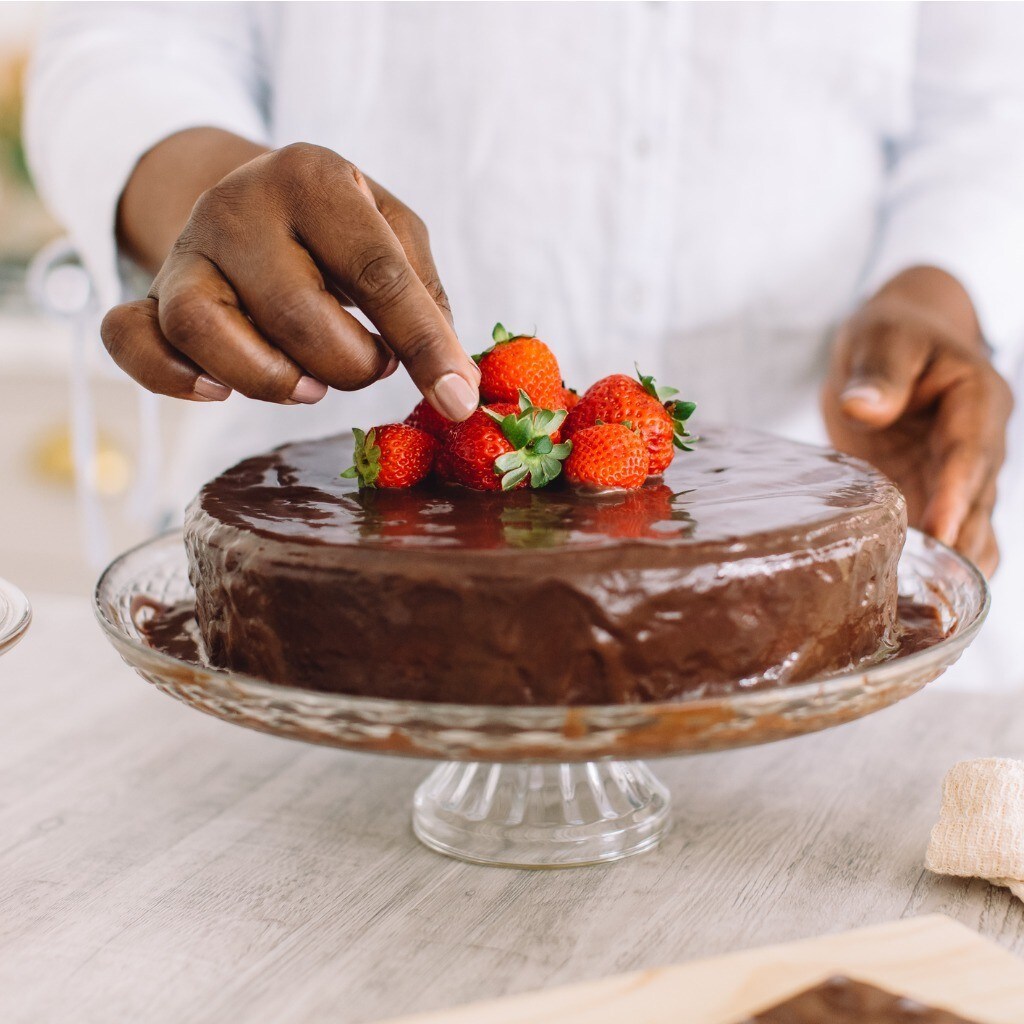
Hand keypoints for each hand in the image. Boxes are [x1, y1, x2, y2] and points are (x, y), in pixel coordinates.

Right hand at [102, 135, 479, 418]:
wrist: (256, 197)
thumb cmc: (339, 228)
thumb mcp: (395, 235)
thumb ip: (425, 301)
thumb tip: (454, 386)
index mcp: (314, 178)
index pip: (378, 274)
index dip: (425, 345)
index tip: (456, 400)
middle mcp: (238, 205)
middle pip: (294, 313)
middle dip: (349, 364)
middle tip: (370, 363)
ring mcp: (187, 248)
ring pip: (204, 330)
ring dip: (271, 379)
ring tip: (310, 384)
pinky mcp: (153, 291)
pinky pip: (131, 338)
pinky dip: (170, 376)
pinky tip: (217, 389)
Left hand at [822, 267, 1012, 575]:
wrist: (891, 343)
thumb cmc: (891, 334)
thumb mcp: (882, 338)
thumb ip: (877, 373)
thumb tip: (864, 407)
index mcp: (977, 398)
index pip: (970, 452)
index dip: (956, 493)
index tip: (938, 530)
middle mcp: (980, 443)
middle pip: (978, 500)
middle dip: (959, 541)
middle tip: (933, 586)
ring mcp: (959, 473)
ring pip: (970, 525)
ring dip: (952, 562)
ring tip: (926, 604)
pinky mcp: (935, 492)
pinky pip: (946, 532)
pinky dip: (935, 562)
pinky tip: (911, 596)